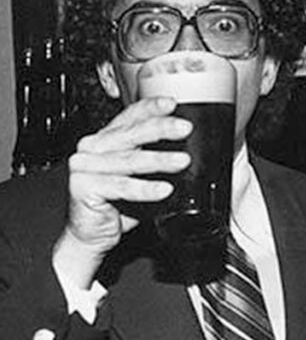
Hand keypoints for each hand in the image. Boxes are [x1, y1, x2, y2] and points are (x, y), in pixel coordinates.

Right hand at [53, 97, 191, 287]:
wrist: (91, 235)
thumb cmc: (117, 205)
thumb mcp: (140, 177)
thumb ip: (155, 161)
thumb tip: (189, 152)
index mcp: (106, 139)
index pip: (130, 117)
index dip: (151, 108)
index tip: (172, 103)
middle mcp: (92, 148)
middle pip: (131, 134)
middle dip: (161, 129)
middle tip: (185, 128)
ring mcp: (84, 166)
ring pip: (129, 160)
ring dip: (159, 160)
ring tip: (182, 161)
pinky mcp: (82, 187)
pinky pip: (121, 186)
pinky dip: (145, 189)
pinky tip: (164, 190)